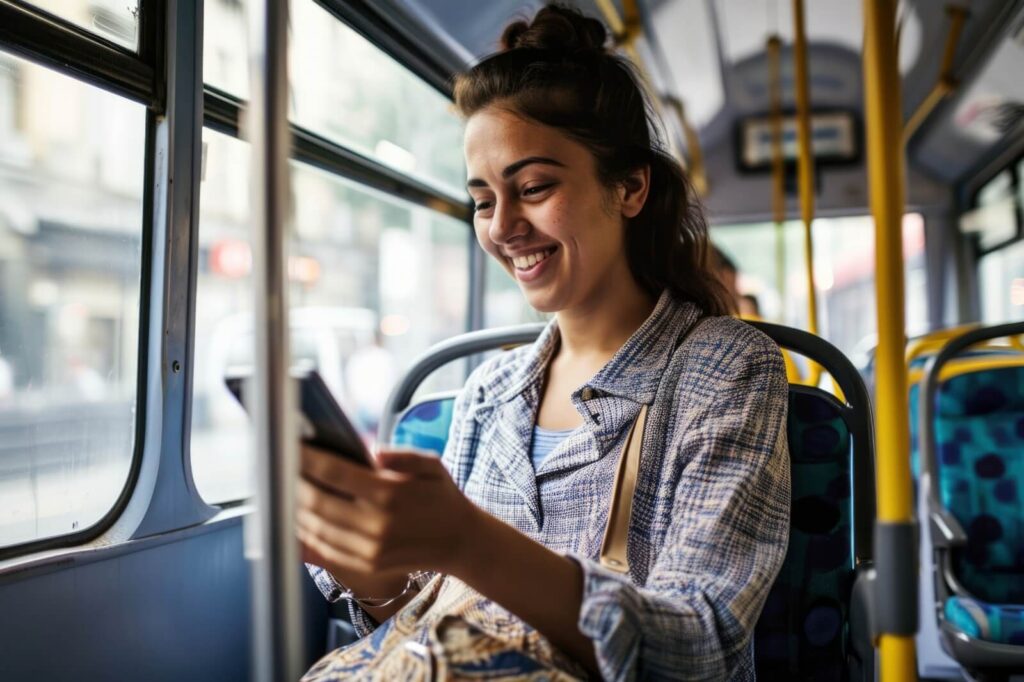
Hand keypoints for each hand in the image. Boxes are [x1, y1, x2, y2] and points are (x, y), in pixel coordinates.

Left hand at [297, 445, 479, 579]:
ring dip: (294, 509)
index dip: (306, 459)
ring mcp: (368, 549)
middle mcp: (375, 524)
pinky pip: (324, 551)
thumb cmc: (442, 497)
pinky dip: (304, 536)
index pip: (334, 473)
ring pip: (314, 528)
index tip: (289, 446)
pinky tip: (295, 520)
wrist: (460, 541)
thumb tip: (373, 452)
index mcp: (389, 493)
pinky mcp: (366, 566)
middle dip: (292, 482)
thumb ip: (402, 455)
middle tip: (280, 467)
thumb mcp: (432, 465)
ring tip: (284, 491)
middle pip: (316, 501)